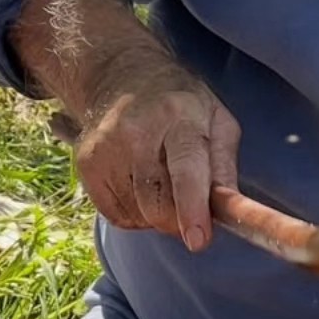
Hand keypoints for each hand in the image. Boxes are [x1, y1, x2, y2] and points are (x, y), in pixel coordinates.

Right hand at [74, 52, 240, 251]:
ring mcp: (105, 148)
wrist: (122, 78)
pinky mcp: (86, 164)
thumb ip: (226, 168)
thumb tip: (231, 212)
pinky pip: (116, 217)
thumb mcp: (218, 121)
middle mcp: (137, 130)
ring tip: (161, 181)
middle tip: (189, 207)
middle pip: (157, 203)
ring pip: (138, 215)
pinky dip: (135, 215)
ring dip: (157, 215)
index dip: (192, 207)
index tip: (198, 240)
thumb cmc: (182, 107)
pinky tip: (139, 185)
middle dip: (179, 220)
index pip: (186, 169)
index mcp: (180, 116)